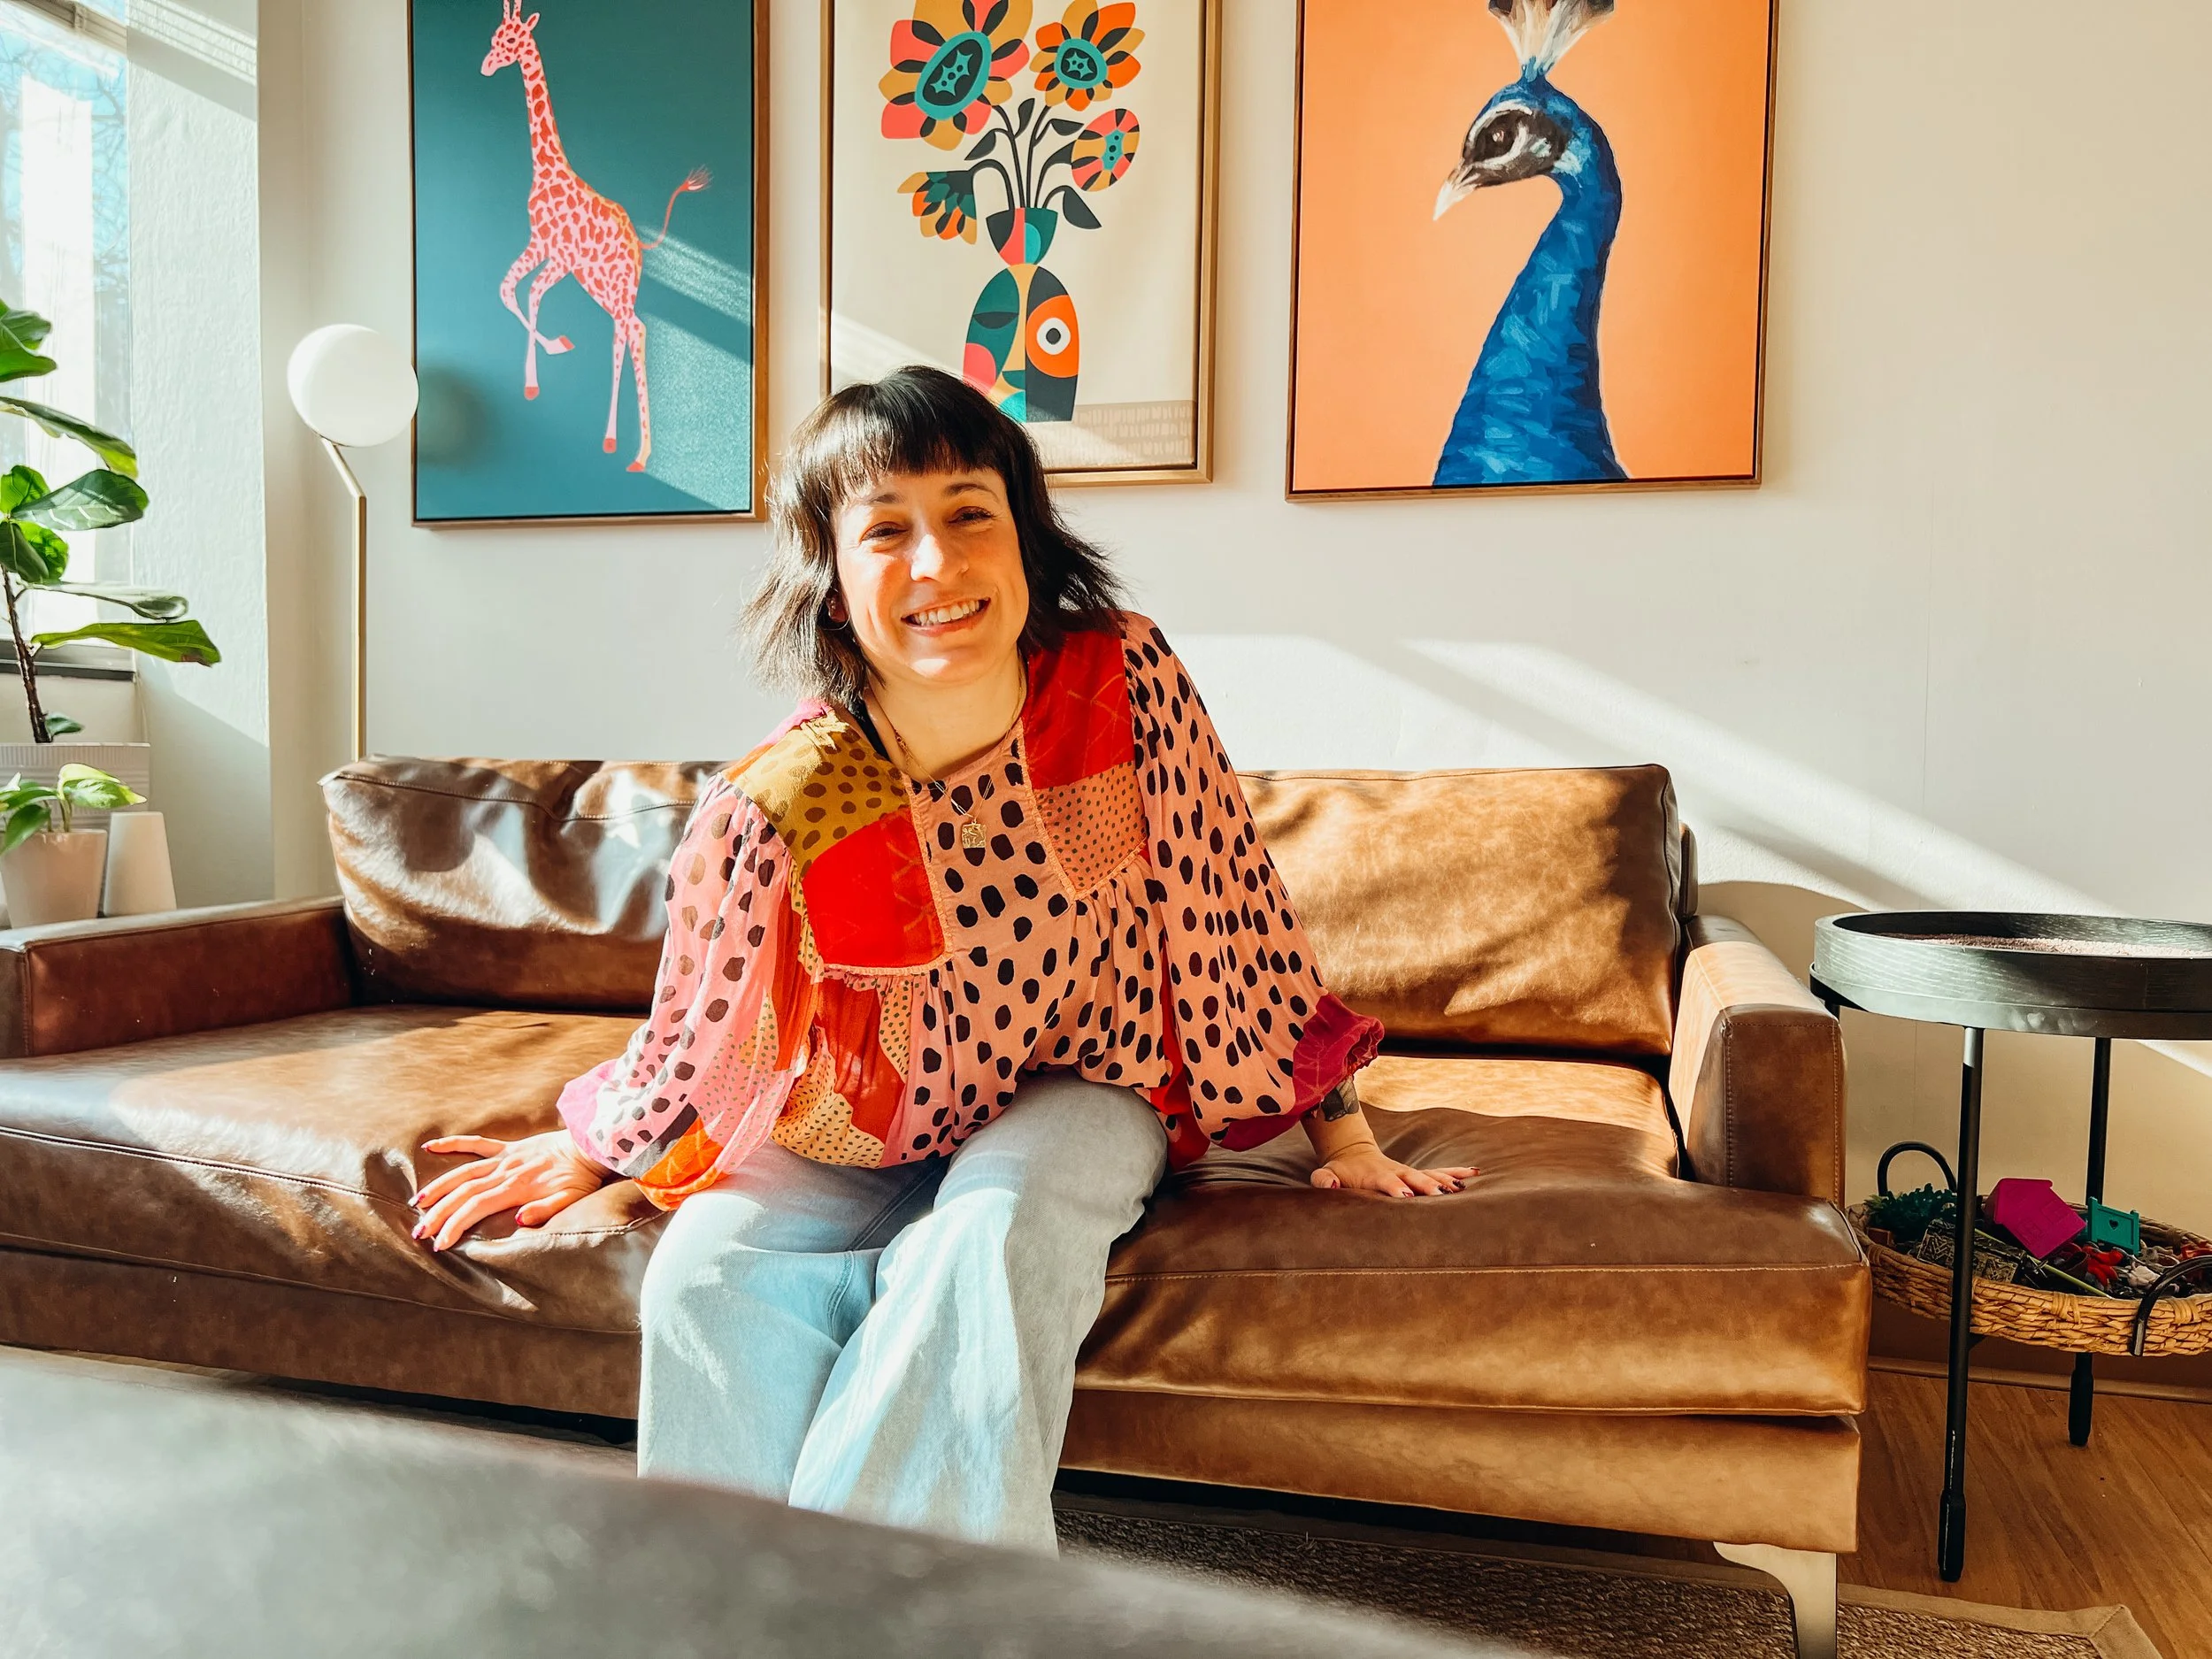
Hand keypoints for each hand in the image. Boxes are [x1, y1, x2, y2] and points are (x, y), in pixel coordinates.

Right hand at [409, 1130, 609, 1251]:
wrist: (590, 1144)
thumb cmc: (582, 1178)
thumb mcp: (571, 1199)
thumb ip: (545, 1210)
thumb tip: (517, 1220)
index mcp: (517, 1187)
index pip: (476, 1207)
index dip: (455, 1225)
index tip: (439, 1244)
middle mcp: (505, 1172)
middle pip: (463, 1193)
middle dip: (439, 1214)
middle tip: (419, 1233)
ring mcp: (504, 1158)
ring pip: (463, 1171)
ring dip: (438, 1187)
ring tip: (417, 1204)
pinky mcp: (508, 1148)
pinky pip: (476, 1143)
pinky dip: (453, 1144)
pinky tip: (430, 1146)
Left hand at [1310, 1143, 1476, 1197]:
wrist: (1352, 1153)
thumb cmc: (1339, 1171)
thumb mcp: (1326, 1173)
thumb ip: (1324, 1178)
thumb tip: (1329, 1183)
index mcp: (1374, 1174)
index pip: (1386, 1181)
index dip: (1394, 1187)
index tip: (1404, 1195)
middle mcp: (1395, 1171)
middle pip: (1413, 1177)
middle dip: (1426, 1185)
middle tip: (1441, 1194)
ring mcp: (1407, 1171)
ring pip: (1430, 1174)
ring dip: (1446, 1180)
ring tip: (1463, 1188)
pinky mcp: (1416, 1174)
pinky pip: (1439, 1172)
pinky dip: (1455, 1173)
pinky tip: (1474, 1174)